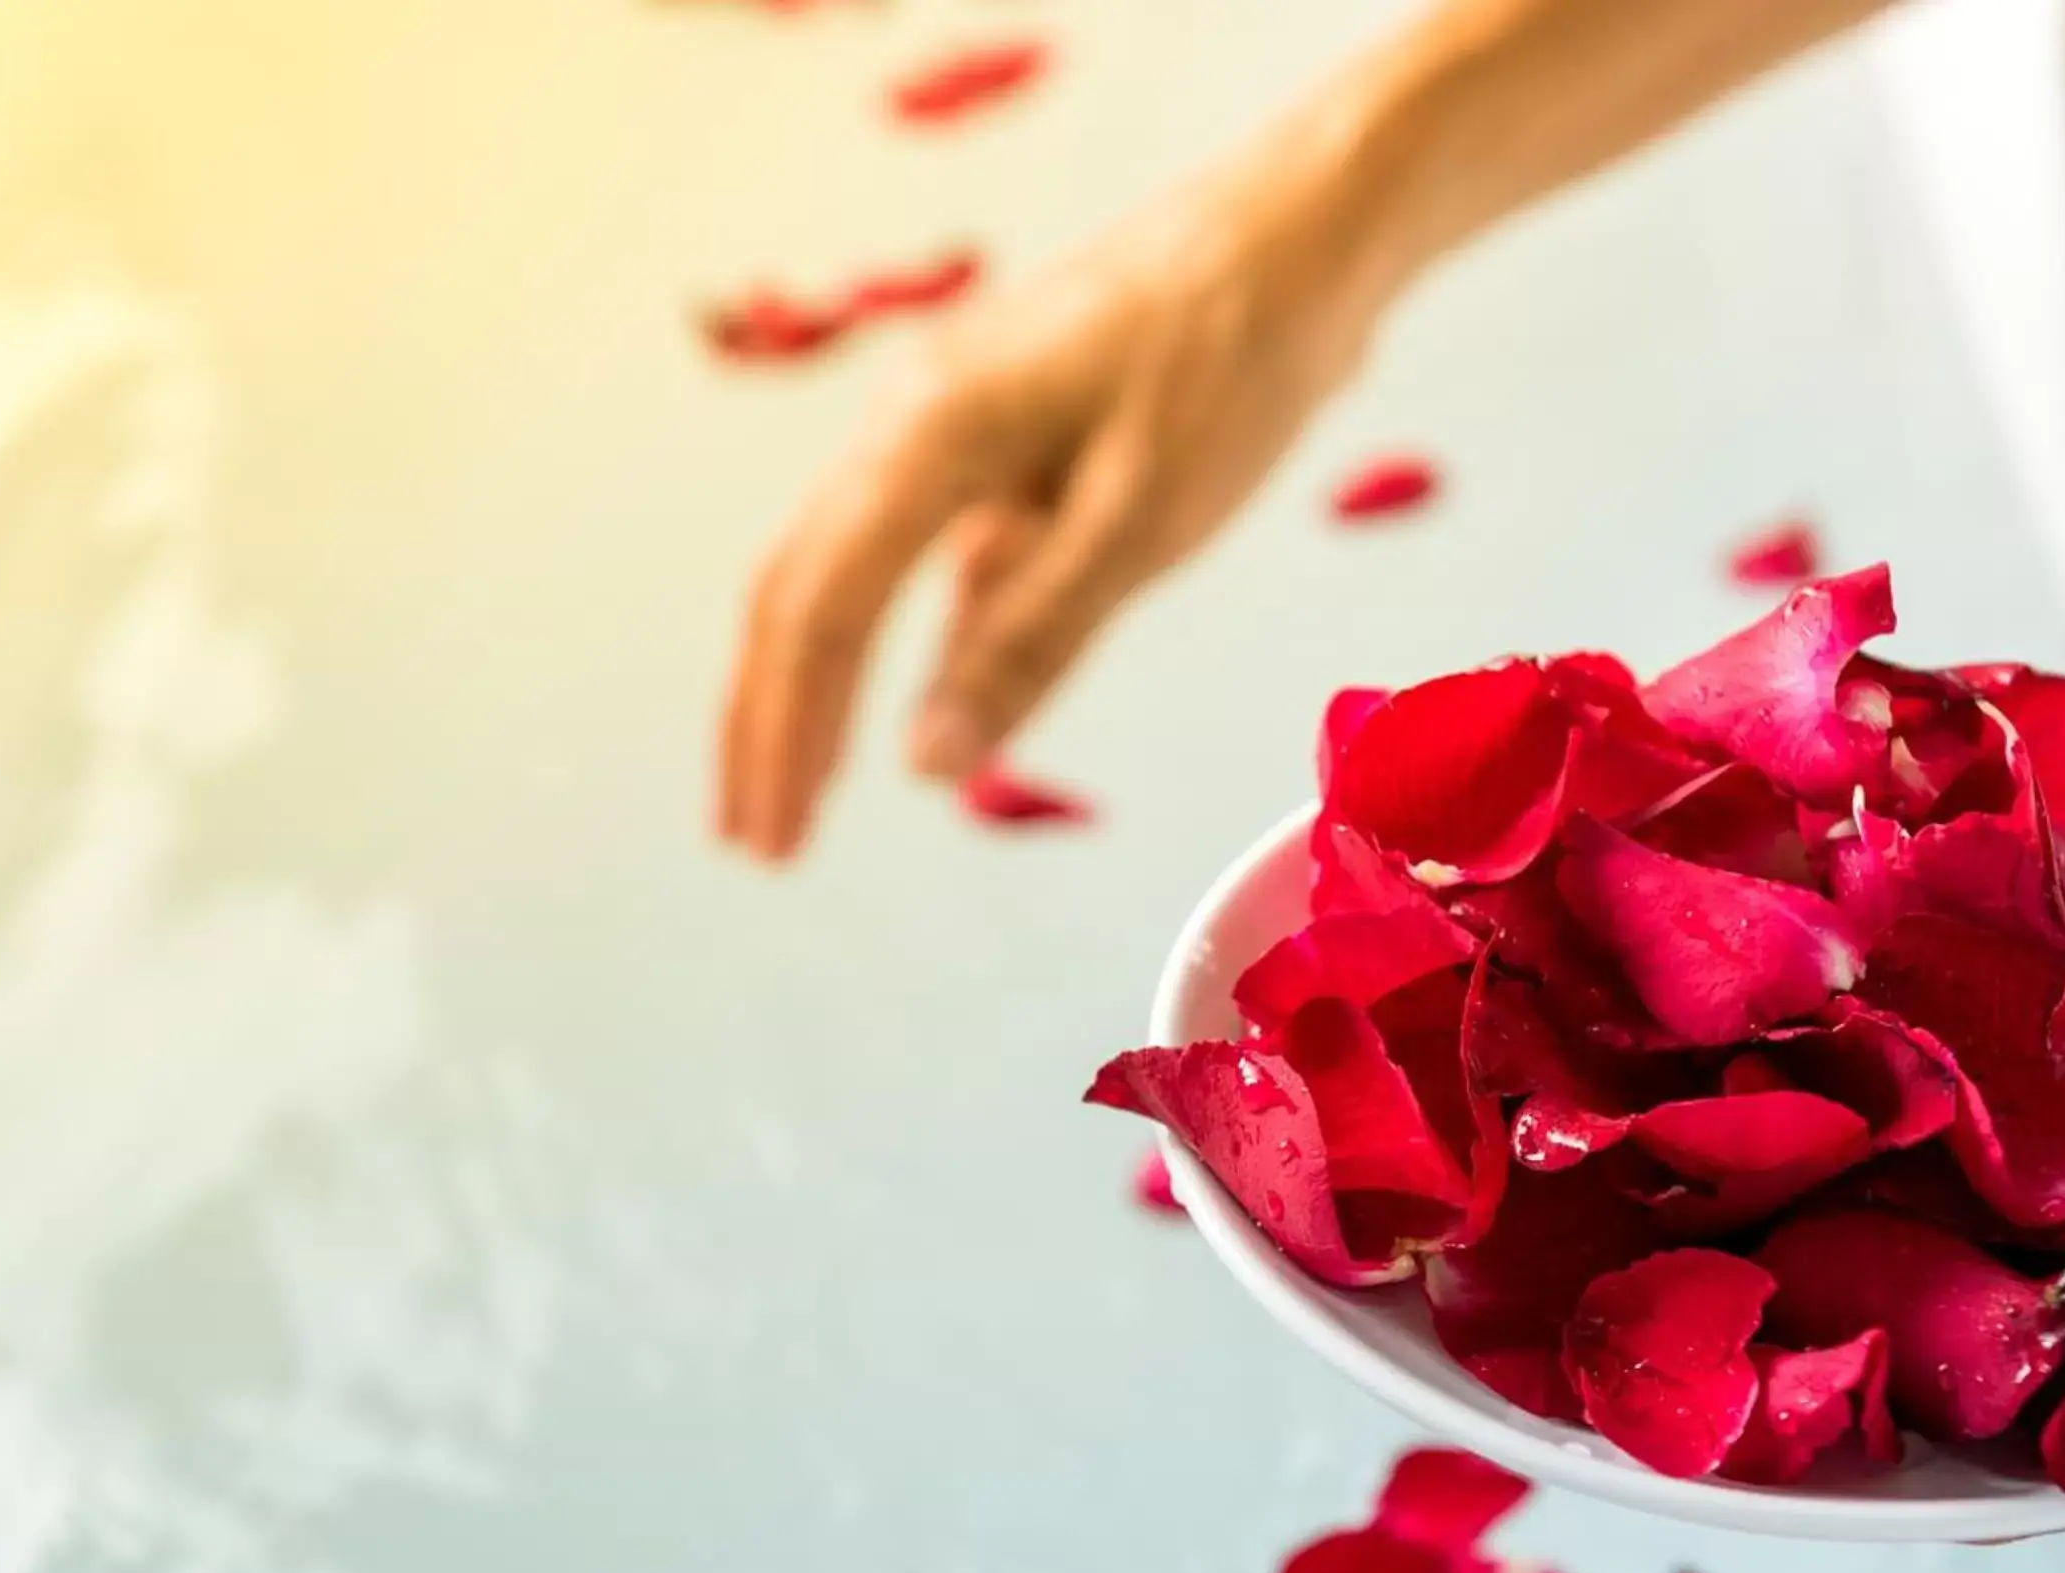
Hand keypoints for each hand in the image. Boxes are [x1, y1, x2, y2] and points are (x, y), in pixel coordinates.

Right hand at [719, 155, 1391, 858]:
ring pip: (854, 574)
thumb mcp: (1142, 519)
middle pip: (799, 592)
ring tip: (805, 796)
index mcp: (926, 433)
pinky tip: (927, 709)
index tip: (771, 847)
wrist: (1308, 234)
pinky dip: (914, 641)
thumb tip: (925, 767)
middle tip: (755, 845)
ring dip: (823, 688)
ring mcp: (959, 431)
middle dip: (769, 723)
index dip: (785, 736)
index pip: (815, 612)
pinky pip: (932, 556)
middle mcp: (914, 424)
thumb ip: (1030, 641)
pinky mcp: (1013, 445)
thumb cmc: (1233, 362)